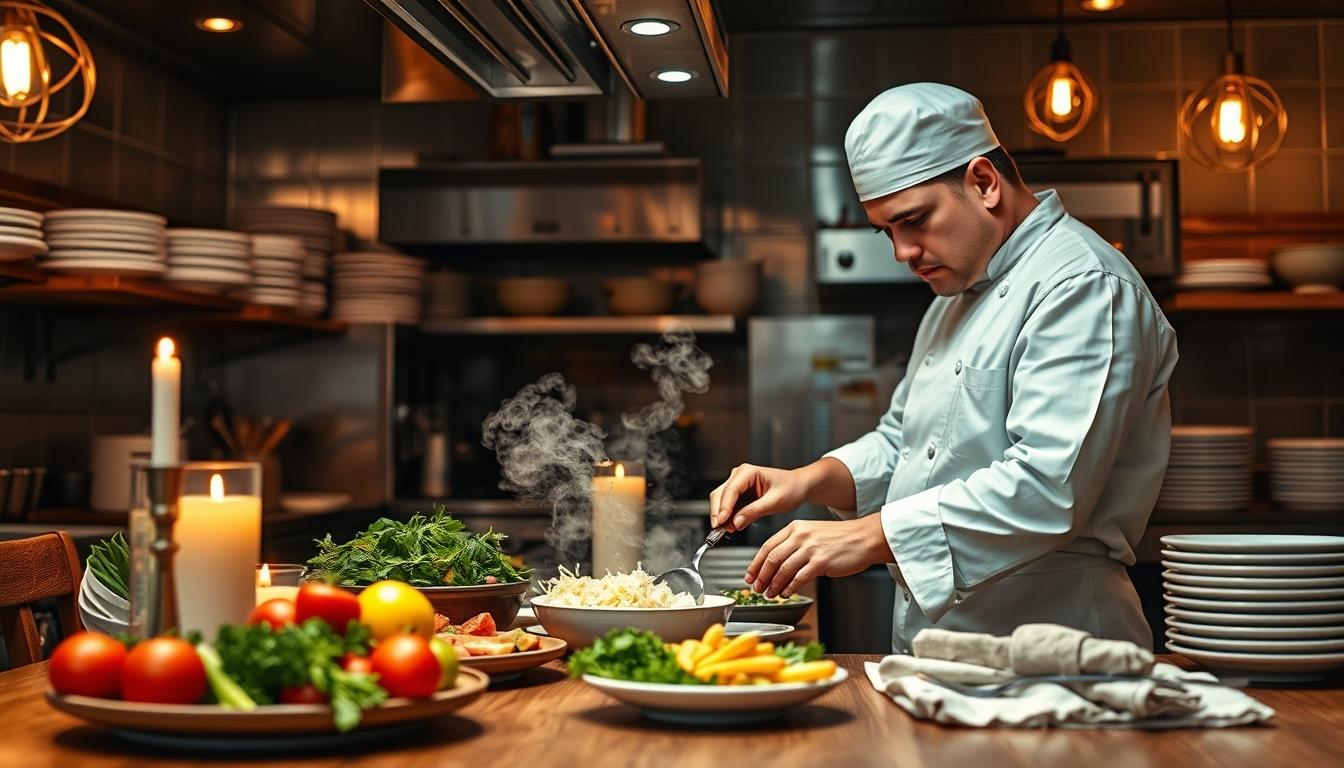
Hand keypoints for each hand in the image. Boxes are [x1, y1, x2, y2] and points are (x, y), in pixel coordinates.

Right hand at [708, 463, 808, 531]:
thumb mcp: (775, 501)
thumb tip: (736, 522)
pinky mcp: (739, 494)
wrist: (798, 487)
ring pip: (721, 501)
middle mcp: (739, 476)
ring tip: (726, 530)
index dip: (724, 507)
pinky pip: (728, 506)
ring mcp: (738, 484)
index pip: (730, 490)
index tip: (721, 521)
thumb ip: (755, 511)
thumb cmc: (791, 488)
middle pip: (720, 494)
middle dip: (719, 513)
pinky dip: (728, 517)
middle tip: (720, 529)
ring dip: (722, 516)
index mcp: (748, 472)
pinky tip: (731, 526)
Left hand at [745, 515, 893, 598]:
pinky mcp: (822, 561)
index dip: (755, 564)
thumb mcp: (812, 533)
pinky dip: (790, 587)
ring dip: (774, 585)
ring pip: (783, 569)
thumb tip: (776, 565)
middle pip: (772, 558)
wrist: (864, 538)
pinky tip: (786, 593)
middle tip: (756, 588)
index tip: (750, 575)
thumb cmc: (840, 538)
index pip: (767, 546)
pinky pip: (800, 577)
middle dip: (761, 576)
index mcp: (795, 528)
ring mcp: (811, 548)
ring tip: (770, 593)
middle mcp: (800, 536)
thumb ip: (793, 545)